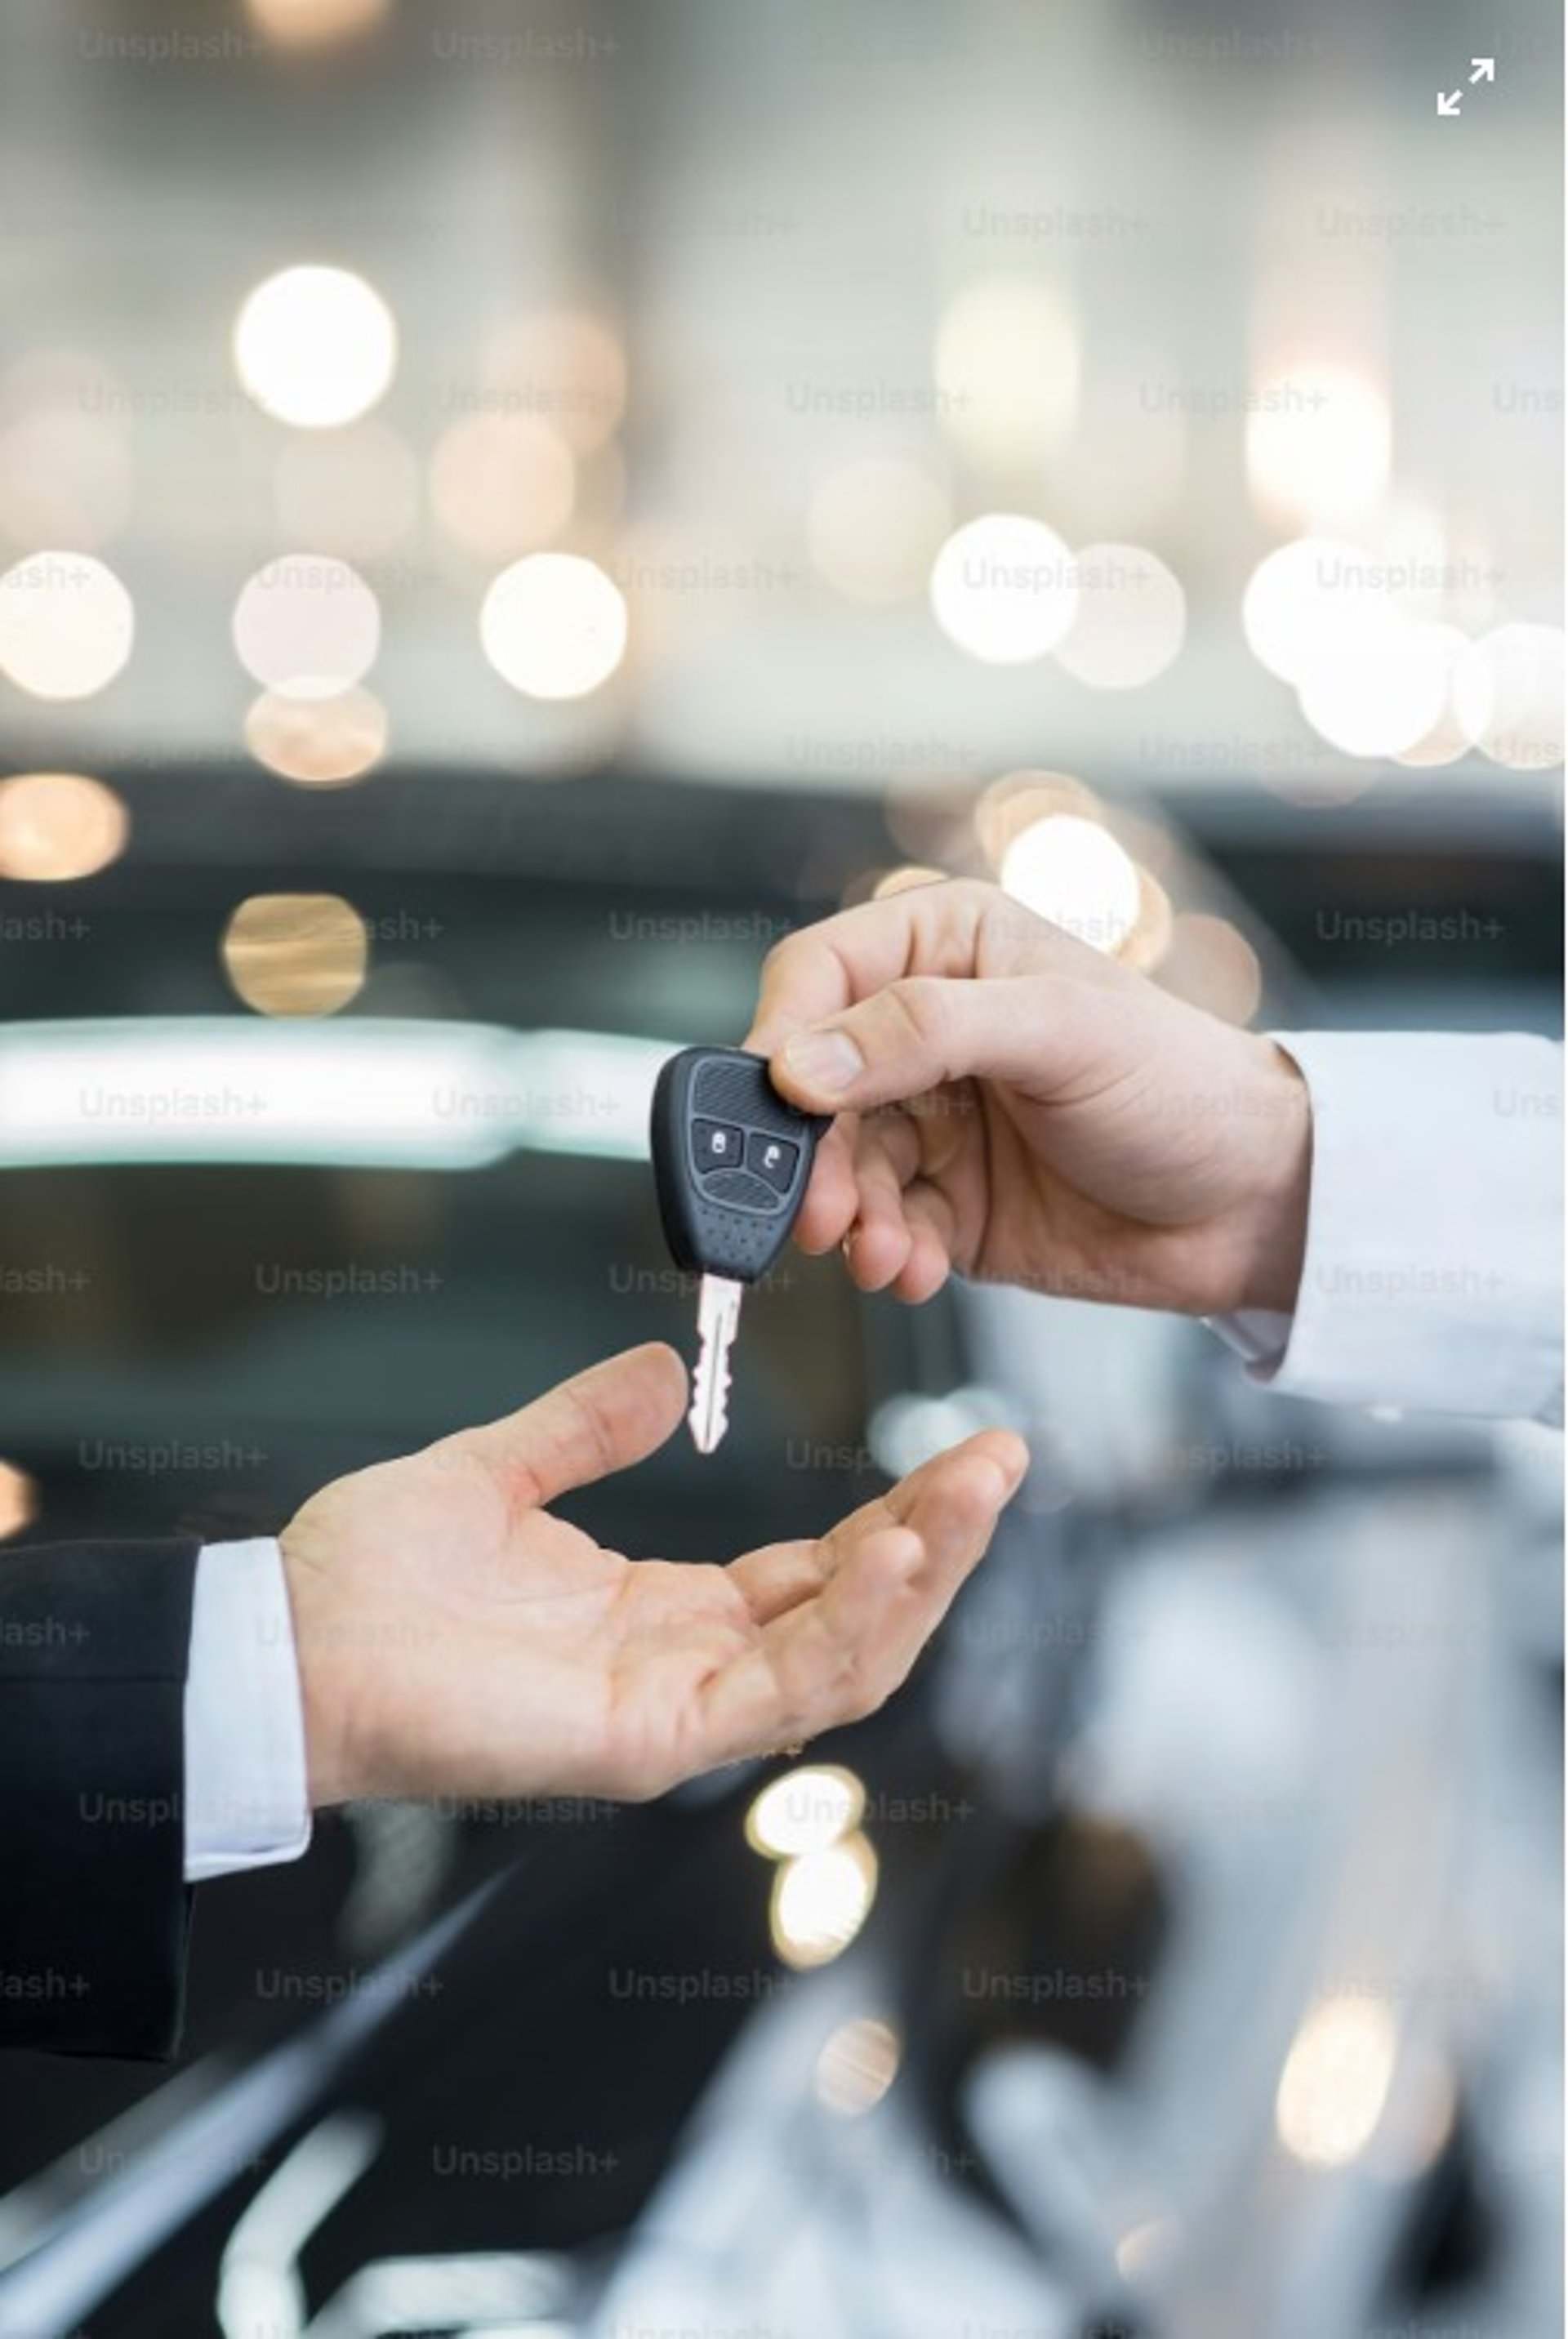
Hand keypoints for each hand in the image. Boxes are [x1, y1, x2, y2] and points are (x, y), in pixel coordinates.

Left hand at [281, 1342, 1024, 1807]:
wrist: (285, 1642)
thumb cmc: (368, 1579)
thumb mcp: (498, 1472)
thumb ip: (584, 1426)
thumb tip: (663, 1367)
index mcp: (659, 1610)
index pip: (814, 1570)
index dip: (891, 1514)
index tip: (954, 1445)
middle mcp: (684, 1665)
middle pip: (856, 1614)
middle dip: (939, 1539)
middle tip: (1002, 1455)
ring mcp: (675, 1711)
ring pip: (846, 1658)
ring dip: (923, 1575)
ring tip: (976, 1487)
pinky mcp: (650, 1739)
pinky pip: (781, 1688)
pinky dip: (851, 1624)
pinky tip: (897, 1551)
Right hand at [746, 877, 1310, 1318]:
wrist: (1255, 1206)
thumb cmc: (1182, 1084)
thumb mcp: (1059, 1032)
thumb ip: (925, 1032)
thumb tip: (802, 1064)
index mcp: (947, 946)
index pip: (819, 974)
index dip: (783, 1035)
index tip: (776, 1103)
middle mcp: (926, 1030)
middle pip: (813, 1087)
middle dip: (814, 1156)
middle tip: (822, 1214)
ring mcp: (934, 1121)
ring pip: (840, 1167)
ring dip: (851, 1218)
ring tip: (885, 1254)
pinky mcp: (948, 1203)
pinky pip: (882, 1228)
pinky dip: (889, 1255)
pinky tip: (917, 1271)